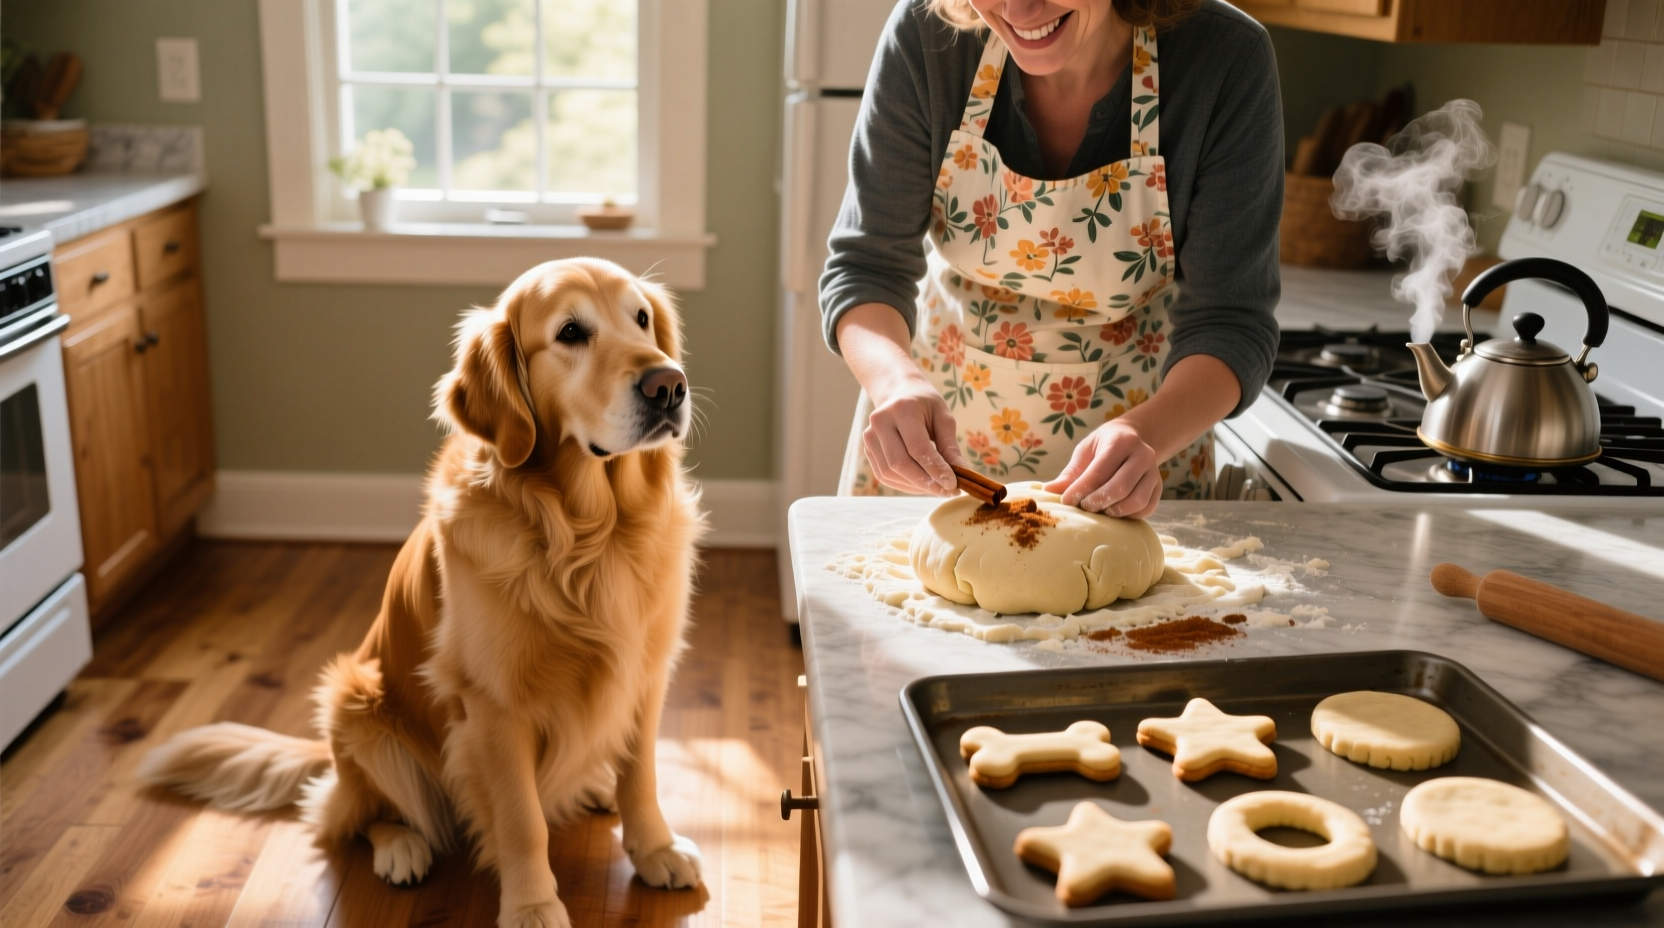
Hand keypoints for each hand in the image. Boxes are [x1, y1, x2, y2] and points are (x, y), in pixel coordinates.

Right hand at [863, 376, 968, 495]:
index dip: (935, 469)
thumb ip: (950, 446)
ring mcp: (869, 436)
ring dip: (915, 486)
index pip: (917, 447)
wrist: (898, 393)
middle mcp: (880, 422)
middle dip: (925, 483)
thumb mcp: (943, 417)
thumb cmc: (925, 405)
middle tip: (947, 492)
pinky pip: (885, 475)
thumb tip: (963, 474)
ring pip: (890, 473)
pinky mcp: (868, 449)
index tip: (953, 485)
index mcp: (902, 409)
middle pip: (900, 463)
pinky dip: (905, 484)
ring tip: (937, 488)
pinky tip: (922, 484)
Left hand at [1043, 420, 1162, 517]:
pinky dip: (1129, 516)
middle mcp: (1143, 455)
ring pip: (1137, 500)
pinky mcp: (1159, 488)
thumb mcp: (1085, 451)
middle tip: (1083, 507)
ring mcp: (1155, 472)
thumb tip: (1050, 491)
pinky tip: (1113, 511)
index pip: (1100, 471)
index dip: (1081, 489)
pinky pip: (1147, 508)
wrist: (1132, 438)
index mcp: (1122, 441)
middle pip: (1121, 487)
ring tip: (1099, 511)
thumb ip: (1071, 472)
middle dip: (1098, 501)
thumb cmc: (1103, 446)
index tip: (1066, 501)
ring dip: (1114, 511)